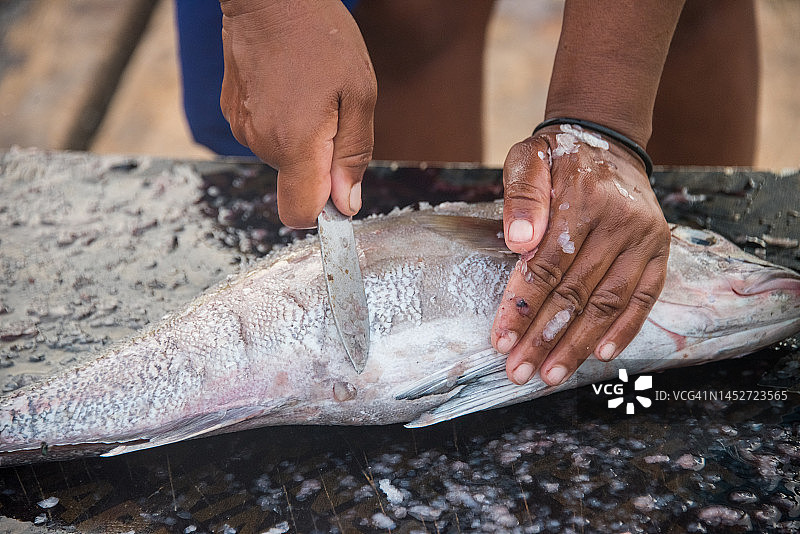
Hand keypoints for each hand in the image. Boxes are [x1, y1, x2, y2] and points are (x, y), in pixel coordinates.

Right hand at [220, 0, 376, 227]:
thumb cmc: (321, 37)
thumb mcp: (359, 94)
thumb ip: (352, 155)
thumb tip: (346, 205)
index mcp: (294, 144)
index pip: (299, 213)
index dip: (323, 212)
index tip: (340, 192)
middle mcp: (262, 143)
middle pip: (297, 184)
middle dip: (321, 163)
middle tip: (334, 114)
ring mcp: (243, 128)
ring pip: (283, 159)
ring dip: (303, 139)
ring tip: (310, 94)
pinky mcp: (234, 113)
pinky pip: (266, 137)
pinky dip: (283, 123)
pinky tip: (290, 89)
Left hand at [491, 124, 670, 385]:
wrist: (608, 144)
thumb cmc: (560, 157)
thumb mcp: (529, 158)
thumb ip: (522, 195)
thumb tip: (519, 242)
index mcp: (583, 198)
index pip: (548, 265)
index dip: (523, 306)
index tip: (502, 340)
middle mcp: (619, 221)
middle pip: (576, 292)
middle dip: (544, 338)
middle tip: (519, 372)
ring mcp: (644, 239)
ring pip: (608, 303)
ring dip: (578, 344)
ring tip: (550, 374)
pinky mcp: (659, 252)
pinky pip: (644, 299)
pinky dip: (624, 330)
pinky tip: (600, 356)